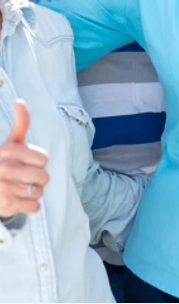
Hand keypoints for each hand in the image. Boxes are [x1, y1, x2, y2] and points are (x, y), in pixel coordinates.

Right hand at [0, 100, 48, 217]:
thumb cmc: (5, 161)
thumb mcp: (11, 142)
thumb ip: (20, 123)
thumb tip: (19, 101)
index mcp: (7, 150)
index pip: (43, 159)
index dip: (38, 163)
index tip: (26, 163)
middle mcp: (4, 167)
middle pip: (44, 177)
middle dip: (39, 179)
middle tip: (25, 177)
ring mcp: (4, 187)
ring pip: (39, 191)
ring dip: (34, 192)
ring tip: (21, 188)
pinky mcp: (6, 205)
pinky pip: (34, 206)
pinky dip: (31, 205)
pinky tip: (19, 199)